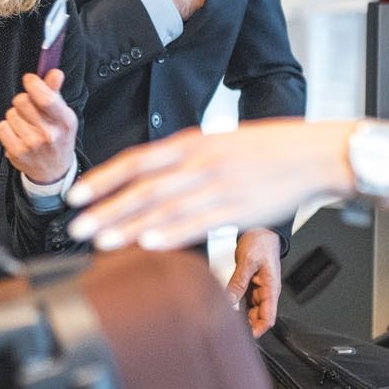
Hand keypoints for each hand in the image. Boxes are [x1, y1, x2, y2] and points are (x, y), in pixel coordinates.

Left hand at [0, 70, 77, 184]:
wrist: (54, 170)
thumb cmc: (58, 136)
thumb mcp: (62, 115)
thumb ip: (55, 92)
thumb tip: (55, 72)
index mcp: (64, 121)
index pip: (46, 98)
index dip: (34, 84)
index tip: (29, 80)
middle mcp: (49, 134)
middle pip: (22, 101)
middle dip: (23, 100)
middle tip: (29, 108)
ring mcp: (32, 145)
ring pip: (10, 113)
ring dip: (15, 115)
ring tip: (26, 125)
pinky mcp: (16, 153)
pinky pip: (2, 127)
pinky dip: (6, 128)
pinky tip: (17, 134)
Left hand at [64, 119, 353, 249]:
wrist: (313, 153)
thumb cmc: (267, 150)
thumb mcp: (218, 144)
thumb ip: (184, 160)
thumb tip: (150, 177)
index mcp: (191, 144)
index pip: (135, 161)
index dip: (103, 179)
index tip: (76, 195)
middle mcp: (199, 163)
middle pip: (142, 188)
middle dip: (105, 209)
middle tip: (75, 227)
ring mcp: (218, 186)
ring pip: (166, 208)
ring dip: (130, 226)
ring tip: (101, 241)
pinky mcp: (238, 209)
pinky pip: (199, 223)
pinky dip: (172, 233)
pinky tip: (150, 244)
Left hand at [227, 228, 282, 336]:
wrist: (261, 229)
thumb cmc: (261, 242)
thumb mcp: (248, 261)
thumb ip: (238, 281)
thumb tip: (229, 300)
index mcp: (271, 289)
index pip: (269, 318)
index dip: (258, 331)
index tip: (245, 337)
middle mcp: (265, 292)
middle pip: (257, 317)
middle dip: (244, 325)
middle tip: (227, 327)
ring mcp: (257, 289)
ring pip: (247, 309)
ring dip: (237, 314)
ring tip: (223, 317)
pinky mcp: (249, 284)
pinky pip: (241, 299)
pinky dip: (233, 303)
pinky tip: (223, 304)